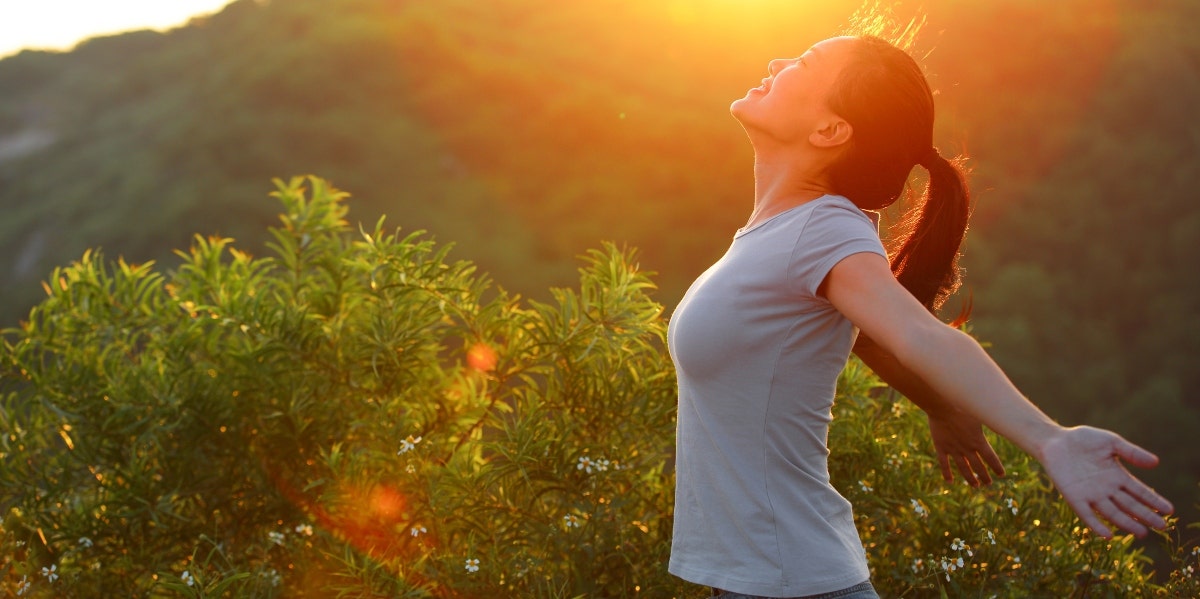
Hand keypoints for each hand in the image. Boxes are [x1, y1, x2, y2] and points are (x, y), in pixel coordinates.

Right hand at [927, 409, 1005, 485]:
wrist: (942, 405)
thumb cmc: (963, 405)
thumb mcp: (980, 414)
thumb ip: (989, 421)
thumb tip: (1003, 421)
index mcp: (979, 441)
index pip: (991, 459)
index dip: (997, 467)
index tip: (1001, 474)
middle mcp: (967, 448)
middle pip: (978, 466)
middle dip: (985, 476)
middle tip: (988, 483)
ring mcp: (953, 449)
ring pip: (964, 468)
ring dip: (970, 478)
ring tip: (975, 485)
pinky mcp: (941, 447)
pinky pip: (944, 464)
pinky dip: (947, 473)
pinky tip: (950, 481)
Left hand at [1039, 426, 1172, 538]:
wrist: (1055, 441)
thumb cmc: (1083, 440)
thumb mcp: (1111, 443)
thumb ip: (1131, 452)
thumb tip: (1156, 462)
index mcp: (1117, 476)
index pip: (1140, 492)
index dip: (1153, 501)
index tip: (1169, 510)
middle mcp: (1106, 489)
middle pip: (1130, 505)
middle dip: (1146, 516)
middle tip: (1162, 527)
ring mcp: (1091, 494)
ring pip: (1113, 513)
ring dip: (1127, 523)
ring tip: (1142, 533)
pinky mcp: (1074, 497)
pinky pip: (1086, 514)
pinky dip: (1096, 524)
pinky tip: (1108, 535)